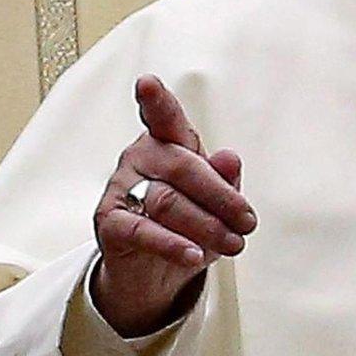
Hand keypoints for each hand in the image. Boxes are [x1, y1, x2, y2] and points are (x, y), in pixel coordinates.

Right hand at [91, 74, 256, 336]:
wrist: (153, 271)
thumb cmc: (187, 224)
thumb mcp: (215, 202)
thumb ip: (223, 179)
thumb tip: (229, 158)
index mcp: (167, 142)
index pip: (163, 117)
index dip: (156, 101)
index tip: (146, 84)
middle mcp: (140, 157)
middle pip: (183, 168)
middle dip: (222, 198)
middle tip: (247, 223)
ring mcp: (121, 187)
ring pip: (167, 202)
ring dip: (207, 226)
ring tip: (232, 244)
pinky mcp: (108, 221)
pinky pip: (142, 230)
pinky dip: (172, 245)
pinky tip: (193, 256)